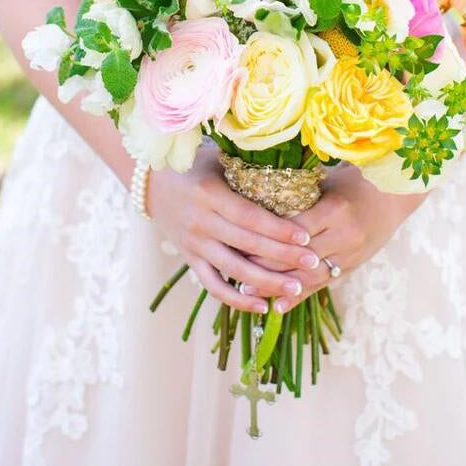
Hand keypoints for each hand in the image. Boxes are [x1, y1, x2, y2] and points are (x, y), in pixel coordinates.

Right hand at [145, 144, 322, 314]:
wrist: (151, 183)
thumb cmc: (194, 165)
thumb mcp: (218, 158)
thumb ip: (248, 167)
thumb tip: (293, 170)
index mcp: (209, 193)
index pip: (249, 217)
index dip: (278, 229)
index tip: (306, 236)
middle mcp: (200, 221)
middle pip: (247, 245)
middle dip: (283, 256)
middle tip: (314, 263)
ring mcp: (194, 244)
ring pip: (233, 270)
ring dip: (266, 282)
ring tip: (297, 288)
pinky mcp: (189, 259)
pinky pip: (213, 285)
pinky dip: (237, 299)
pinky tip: (262, 306)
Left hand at [241, 163, 428, 312]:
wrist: (394, 196)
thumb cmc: (353, 181)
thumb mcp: (326, 183)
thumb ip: (297, 195)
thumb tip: (254, 200)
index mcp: (334, 209)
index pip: (293, 230)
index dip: (266, 239)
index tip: (237, 241)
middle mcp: (343, 236)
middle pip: (298, 258)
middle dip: (265, 266)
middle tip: (234, 270)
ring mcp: (349, 255)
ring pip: (308, 277)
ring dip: (278, 287)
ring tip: (248, 292)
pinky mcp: (351, 266)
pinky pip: (322, 284)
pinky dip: (299, 296)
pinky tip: (278, 306)